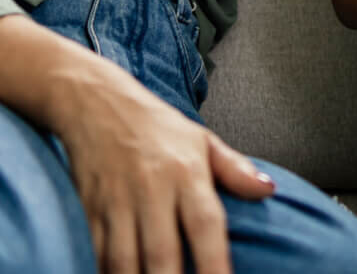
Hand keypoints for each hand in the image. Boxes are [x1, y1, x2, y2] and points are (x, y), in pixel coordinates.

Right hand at [50, 61, 273, 273]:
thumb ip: (235, 170)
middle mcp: (151, 188)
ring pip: (124, 261)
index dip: (215, 267)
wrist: (93, 99)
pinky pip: (95, 252)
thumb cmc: (154, 125)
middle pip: (162, 254)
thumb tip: (269, 189)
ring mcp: (116, 200)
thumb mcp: (201, 139)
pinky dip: (105, 272)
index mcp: (186, 172)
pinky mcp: (88, 208)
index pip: (206, 226)